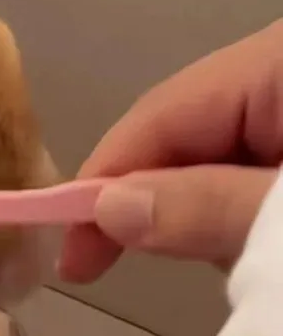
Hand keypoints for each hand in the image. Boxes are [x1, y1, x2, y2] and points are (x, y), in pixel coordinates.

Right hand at [59, 18, 282, 282]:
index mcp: (276, 63)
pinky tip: (265, 247)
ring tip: (250, 267)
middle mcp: (275, 75)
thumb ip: (209, 206)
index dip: (104, 182)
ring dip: (212, 218)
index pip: (160, 115)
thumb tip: (108, 209)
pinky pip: (249, 172)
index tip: (72, 258)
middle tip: (144, 271)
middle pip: (183, 137)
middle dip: (164, 206)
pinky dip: (245, 218)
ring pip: (215, 161)